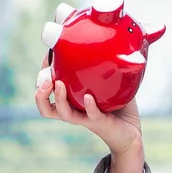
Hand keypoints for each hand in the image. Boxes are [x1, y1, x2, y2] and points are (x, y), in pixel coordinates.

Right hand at [34, 53, 143, 172]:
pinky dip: (88, 106)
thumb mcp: (110, 83)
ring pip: (62, 113)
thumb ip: (106, 66)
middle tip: (45, 79)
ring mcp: (85, 117)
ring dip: (58, 98)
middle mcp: (74, 110)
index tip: (48, 56)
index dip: (42, 73)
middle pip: (45, 106)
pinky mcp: (99, 123)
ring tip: (58, 84)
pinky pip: (91, 115)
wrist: (131, 133)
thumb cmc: (119, 108)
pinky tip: (88, 98)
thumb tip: (110, 40)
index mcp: (71, 100)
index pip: (47, 89)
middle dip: (39, 93)